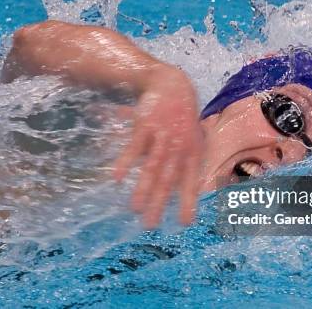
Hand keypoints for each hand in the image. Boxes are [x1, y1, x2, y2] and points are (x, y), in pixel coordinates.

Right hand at [113, 67, 204, 228]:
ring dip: (142, 188)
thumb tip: (194, 192)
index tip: (184, 223)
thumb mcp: (195, 140)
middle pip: (167, 180)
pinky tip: (116, 177)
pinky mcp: (145, 126)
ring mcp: (162, 136)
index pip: (191, 182)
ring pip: (151, 166)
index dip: (188, 202)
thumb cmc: (184, 119)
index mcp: (193, 153)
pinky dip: (125, 162)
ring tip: (134, 208)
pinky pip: (134, 147)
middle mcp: (179, 147)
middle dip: (158, 203)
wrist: (173, 85)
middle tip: (150, 225)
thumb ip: (190, 165)